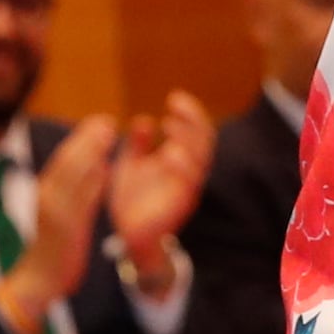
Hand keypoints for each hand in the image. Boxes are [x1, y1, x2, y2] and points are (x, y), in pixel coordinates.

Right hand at [22, 116, 110, 303]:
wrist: (41, 277)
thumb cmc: (57, 244)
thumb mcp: (72, 210)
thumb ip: (86, 188)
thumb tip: (101, 164)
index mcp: (49, 190)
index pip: (67, 158)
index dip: (84, 138)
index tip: (102, 121)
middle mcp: (49, 196)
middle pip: (68, 161)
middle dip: (88, 139)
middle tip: (108, 121)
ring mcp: (55, 211)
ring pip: (71, 175)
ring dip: (89, 152)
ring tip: (108, 134)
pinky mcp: (63, 228)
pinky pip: (78, 200)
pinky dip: (89, 182)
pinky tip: (103, 168)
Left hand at [108, 90, 217, 278]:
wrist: (130, 235)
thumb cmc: (133, 199)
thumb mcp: (131, 165)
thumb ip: (138, 144)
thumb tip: (143, 120)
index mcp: (179, 159)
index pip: (195, 130)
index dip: (189, 113)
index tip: (174, 98)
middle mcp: (188, 172)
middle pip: (204, 140)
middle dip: (193, 120)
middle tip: (176, 104)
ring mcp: (186, 188)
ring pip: (200, 160)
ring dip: (188, 140)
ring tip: (171, 124)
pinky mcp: (179, 205)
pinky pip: (188, 185)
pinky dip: (183, 168)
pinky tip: (171, 153)